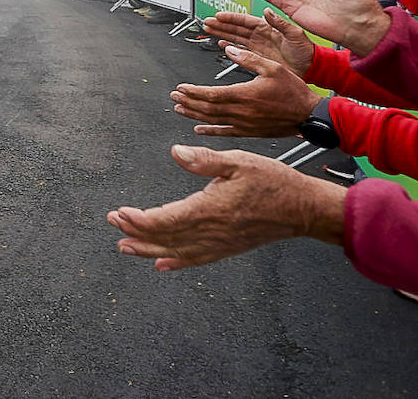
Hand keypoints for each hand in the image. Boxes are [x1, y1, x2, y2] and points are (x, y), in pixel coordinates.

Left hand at [107, 145, 345, 270]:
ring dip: (148, 249)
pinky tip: (161, 265)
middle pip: (166, 237)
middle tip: (112, 223)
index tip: (119, 214)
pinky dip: (177, 263)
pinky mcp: (229, 248)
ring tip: (124, 247)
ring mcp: (221, 244)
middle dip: (136, 232)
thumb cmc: (273, 181)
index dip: (140, 220)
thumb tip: (175, 152)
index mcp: (212, 209)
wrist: (305, 209)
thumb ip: (204, 159)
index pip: (167, 219)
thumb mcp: (239, 161)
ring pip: (177, 251)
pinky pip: (197, 259)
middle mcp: (213, 232)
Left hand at [170, 46, 321, 136]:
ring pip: (213, 120)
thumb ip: (248, 58)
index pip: (211, 94)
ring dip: (193, 114)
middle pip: (207, 108)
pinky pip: (225, 132)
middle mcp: (242, 112)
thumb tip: (229, 49)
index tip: (181, 87)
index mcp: (245, 94)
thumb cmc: (293, 91)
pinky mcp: (249, 132)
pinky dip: (210, 131)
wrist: (309, 115)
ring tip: (179, 108)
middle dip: (188, 101)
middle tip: (174, 96)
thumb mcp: (273, 67)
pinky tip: (198, 129)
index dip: (193, 92)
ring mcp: (244, 124)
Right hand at [201, 9, 314, 75]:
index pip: (245, 20)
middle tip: (207, 22)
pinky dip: (230, 47)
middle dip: (220, 24)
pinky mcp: (258, 57)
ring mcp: (258, 46)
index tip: (218, 15)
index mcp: (268, 27)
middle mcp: (261, 35)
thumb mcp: (295, 34)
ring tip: (209, 30)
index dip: (231, 17)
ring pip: (235, 37)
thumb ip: (280, 23)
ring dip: (221, 33)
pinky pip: (240, 50)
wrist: (311, 69)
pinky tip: (221, 45)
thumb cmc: (307, 51)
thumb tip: (267, 12)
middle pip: (235, 28)